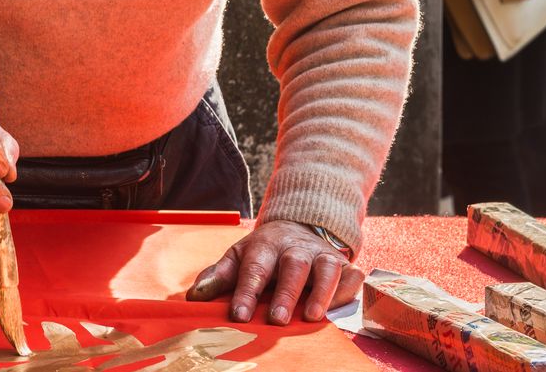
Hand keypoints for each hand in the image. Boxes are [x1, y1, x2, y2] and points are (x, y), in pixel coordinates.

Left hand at [186, 219, 364, 324]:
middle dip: (285, 293)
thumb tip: (194, 297)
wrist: (299, 226)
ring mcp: (321, 254)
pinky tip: (337, 308)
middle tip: (277, 319)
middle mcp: (295, 248)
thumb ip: (218, 276)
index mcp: (264, 245)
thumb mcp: (239, 257)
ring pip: (325, 268)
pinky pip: (351, 274)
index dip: (245, 292)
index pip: (253, 268)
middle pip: (291, 267)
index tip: (238, 315)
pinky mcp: (344, 264)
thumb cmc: (264, 252)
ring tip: (312, 316)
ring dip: (321, 291)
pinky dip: (346, 290)